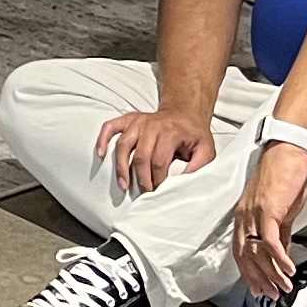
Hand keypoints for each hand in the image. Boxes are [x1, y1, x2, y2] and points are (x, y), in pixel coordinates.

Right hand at [93, 106, 217, 197]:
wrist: (185, 113)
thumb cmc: (194, 135)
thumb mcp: (206, 149)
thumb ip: (200, 165)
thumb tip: (184, 180)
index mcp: (171, 132)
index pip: (159, 160)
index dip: (157, 179)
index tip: (158, 192)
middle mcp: (152, 124)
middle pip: (140, 156)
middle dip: (141, 178)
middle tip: (144, 193)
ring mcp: (138, 121)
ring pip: (123, 145)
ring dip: (121, 167)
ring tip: (124, 185)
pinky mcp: (128, 119)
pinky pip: (110, 127)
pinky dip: (103, 139)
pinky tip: (100, 153)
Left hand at [230, 137, 306, 301]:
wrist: (288, 152)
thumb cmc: (285, 176)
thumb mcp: (281, 210)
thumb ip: (280, 232)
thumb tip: (282, 253)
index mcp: (245, 217)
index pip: (242, 251)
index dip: (249, 272)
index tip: (258, 288)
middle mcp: (245, 217)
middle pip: (247, 256)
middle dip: (259, 278)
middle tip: (269, 295)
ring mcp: (254, 214)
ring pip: (258, 252)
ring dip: (271, 273)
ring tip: (282, 287)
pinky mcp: (267, 210)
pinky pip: (271, 241)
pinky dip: (279, 258)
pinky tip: (288, 269)